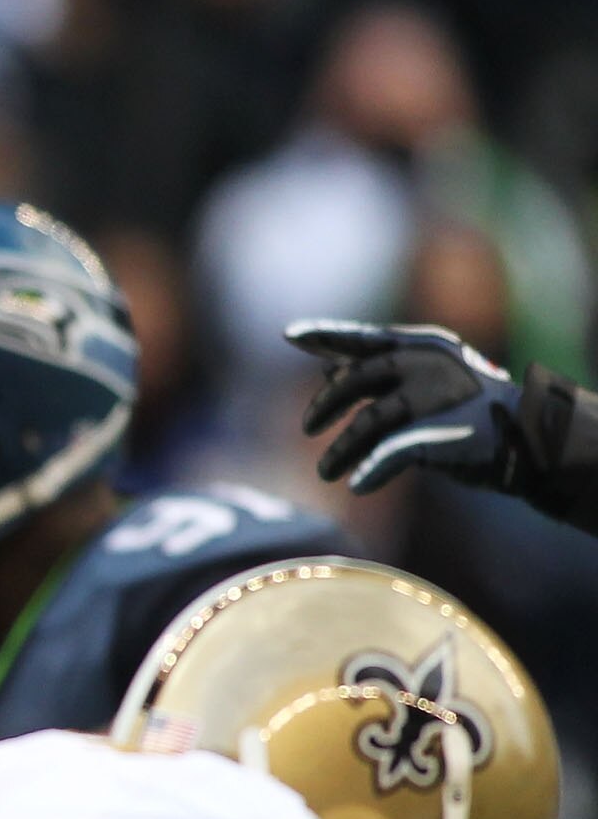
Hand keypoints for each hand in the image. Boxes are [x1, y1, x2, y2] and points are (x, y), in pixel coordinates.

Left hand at [292, 319, 522, 493]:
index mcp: (425, 346)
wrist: (529, 438)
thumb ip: (378, 375)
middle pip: (356, 380)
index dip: (326, 335)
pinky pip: (387, 454)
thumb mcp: (424, 382)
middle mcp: (426, 365)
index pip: (365, 338)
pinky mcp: (435, 434)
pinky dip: (370, 470)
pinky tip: (358, 485)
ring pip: (365, 423)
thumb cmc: (470, 411)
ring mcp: (432, 397)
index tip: (290, 334)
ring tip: (326, 472)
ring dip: (340, 452)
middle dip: (325, 404)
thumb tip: (326, 370)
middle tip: (307, 428)